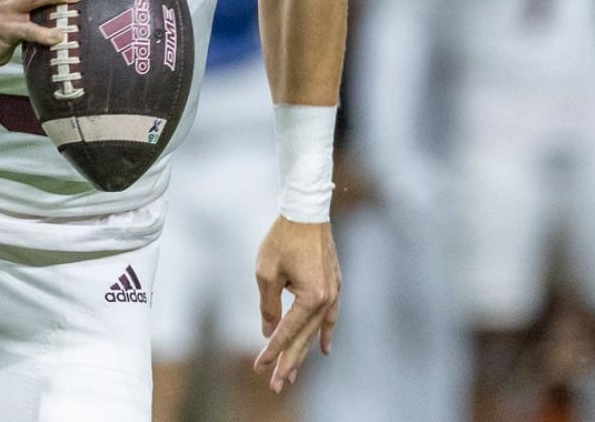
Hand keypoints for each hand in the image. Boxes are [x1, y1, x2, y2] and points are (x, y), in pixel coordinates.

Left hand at [253, 216, 340, 392]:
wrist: (306, 209)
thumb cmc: (283, 238)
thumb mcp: (266, 272)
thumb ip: (268, 306)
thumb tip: (269, 331)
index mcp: (311, 297)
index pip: (287, 332)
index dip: (272, 352)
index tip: (259, 368)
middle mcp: (327, 298)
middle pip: (304, 337)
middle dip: (289, 361)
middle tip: (276, 385)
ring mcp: (334, 291)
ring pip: (317, 330)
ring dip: (304, 352)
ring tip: (293, 373)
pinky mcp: (335, 283)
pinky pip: (332, 315)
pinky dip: (326, 333)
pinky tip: (323, 349)